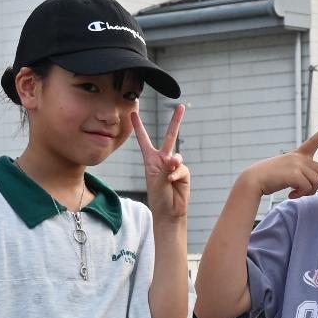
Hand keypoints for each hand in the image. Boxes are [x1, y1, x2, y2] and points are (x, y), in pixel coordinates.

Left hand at [131, 106, 189, 222]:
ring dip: (173, 164)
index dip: (139, 127)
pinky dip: (177, 174)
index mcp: (151, 160)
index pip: (144, 140)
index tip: (133, 113)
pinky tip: (173, 181)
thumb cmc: (158, 197)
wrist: (169, 211)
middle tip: (181, 106)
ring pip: (177, 156)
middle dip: (175, 122)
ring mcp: (175, 165)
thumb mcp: (156, 180)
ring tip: (169, 176)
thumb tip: (176, 159)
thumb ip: (165, 167)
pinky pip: (182, 168)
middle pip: (169, 137)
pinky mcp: (184, 173)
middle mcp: (163, 160)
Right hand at [241, 124, 317, 198]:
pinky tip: (290, 194)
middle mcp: (300, 158)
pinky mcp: (295, 173)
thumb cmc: (270, 178)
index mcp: (298, 155)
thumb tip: (312, 188)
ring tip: (295, 193)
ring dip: (307, 192)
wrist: (255, 179)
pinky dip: (300, 194)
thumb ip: (302, 177)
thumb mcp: (288, 173)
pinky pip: (307, 187)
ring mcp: (298, 164)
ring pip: (315, 183)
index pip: (312, 142)